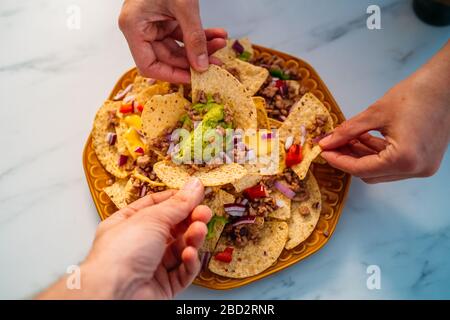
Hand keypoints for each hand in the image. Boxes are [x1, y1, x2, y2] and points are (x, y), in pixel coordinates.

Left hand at [37, 178, 211, 298]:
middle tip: (204, 213)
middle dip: (190, 219)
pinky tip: (189, 255)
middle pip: (172, 228)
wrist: (114, 294)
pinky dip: (189, 263)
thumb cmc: (120, 255)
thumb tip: (194, 186)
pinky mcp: (163, 286)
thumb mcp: (152, 218)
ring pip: (180, 249)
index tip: (195, 194)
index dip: (177, 199)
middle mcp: (139, 245)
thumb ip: (178, 204)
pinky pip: (182, 272)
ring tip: (198, 232)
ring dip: (192, 239)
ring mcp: (151, 266)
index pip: (156, 206)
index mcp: (128, 224)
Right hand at [119, 0, 226, 82]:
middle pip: (167, 57)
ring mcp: (153, 22)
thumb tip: (202, 66)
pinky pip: (183, 33)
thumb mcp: (184, 6)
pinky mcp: (165, 17)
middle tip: (217, 63)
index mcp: (134, 27)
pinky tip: (217, 34)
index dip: (171, 75)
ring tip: (221, 44)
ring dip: (201, 46)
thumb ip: (194, 38)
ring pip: (179, 46)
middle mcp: (141, 28)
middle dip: (194, 59)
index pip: (148, 65)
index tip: (193, 78)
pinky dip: (200, 34)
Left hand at [320, 41, 449, 183]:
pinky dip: (376, 154)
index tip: (323, 151)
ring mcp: (422, 167)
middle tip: (331, 145)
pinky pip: (393, 164)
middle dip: (348, 160)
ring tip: (345, 139)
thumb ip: (348, 131)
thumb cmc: (417, 94)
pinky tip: (362, 139)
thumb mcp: (375, 114)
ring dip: (361, 156)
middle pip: (370, 174)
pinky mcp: (423, 160)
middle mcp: (416, 169)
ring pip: (381, 170)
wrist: (446, 84)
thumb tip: (327, 142)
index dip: (338, 160)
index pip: (361, 169)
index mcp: (405, 159)